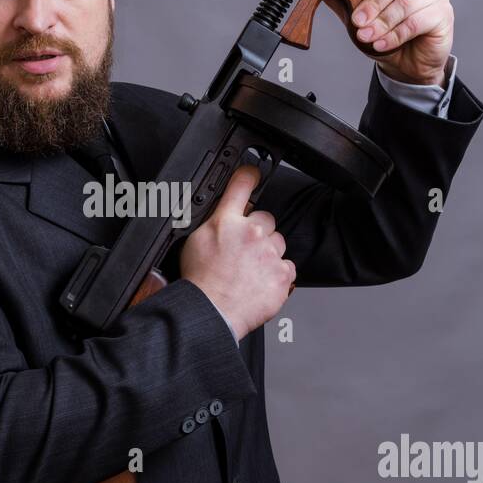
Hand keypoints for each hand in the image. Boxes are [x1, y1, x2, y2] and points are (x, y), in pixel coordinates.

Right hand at [180, 164, 295, 340]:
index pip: (241, 185)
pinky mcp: (282, 273)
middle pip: (266, 219)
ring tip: (251, 271)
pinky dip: (277, 274)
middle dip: (259, 232)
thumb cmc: (200, 283)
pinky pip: (287, 267)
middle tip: (245, 251)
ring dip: (269, 253)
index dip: (249, 174)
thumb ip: (215, 224)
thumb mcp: (195, 242)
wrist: (212, 312)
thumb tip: (223, 216)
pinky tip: (261, 282)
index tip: (254, 171)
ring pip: (278, 243)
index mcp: (226, 222)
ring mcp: (269, 253)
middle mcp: (251, 233)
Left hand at [350, 0, 453, 84]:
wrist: (404, 64)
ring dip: (383, 22)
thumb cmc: (384, 34)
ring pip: (407, 2)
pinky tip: (383, 43)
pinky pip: (418, 21)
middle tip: (358, 21)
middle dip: (373, 2)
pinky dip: (396, 34)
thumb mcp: (357, 17)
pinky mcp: (443, 15)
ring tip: (368, 36)